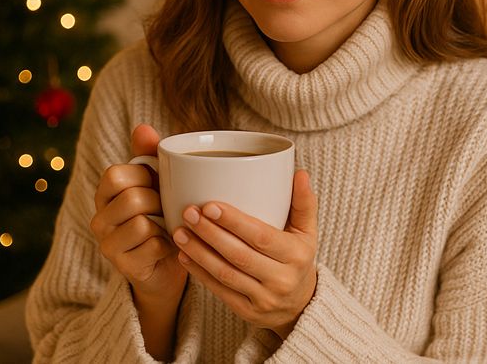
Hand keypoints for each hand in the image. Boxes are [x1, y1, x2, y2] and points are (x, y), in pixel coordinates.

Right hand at [90, 124, 186, 303]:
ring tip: (167, 227)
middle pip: (132, 199)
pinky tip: (169, 246)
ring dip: (164, 224)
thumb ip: (149, 153)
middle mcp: (99, 219)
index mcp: (104, 193)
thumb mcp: (158, 181)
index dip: (144, 177)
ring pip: (141, 223)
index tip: (156, 185)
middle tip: (166, 210)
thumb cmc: (162, 215)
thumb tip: (142, 127)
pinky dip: (169, 244)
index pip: (115, 175)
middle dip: (158, 202)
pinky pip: (153, 246)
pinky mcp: (124, 267)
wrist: (168, 264)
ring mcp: (108, 245)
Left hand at [172, 169, 317, 338]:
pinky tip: (184, 255)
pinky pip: (220, 291)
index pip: (261, 237)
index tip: (210, 205)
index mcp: (296, 255)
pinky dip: (200, 273)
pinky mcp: (247, 312)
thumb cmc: (298, 258)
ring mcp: (263, 300)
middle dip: (210, 233)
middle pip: (239, 255)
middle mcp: (281, 280)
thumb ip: (304, 202)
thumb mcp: (307, 232)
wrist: (300, 305)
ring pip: (225, 274)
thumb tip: (300, 173)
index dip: (234, 222)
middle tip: (189, 213)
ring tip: (180, 232)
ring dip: (199, 252)